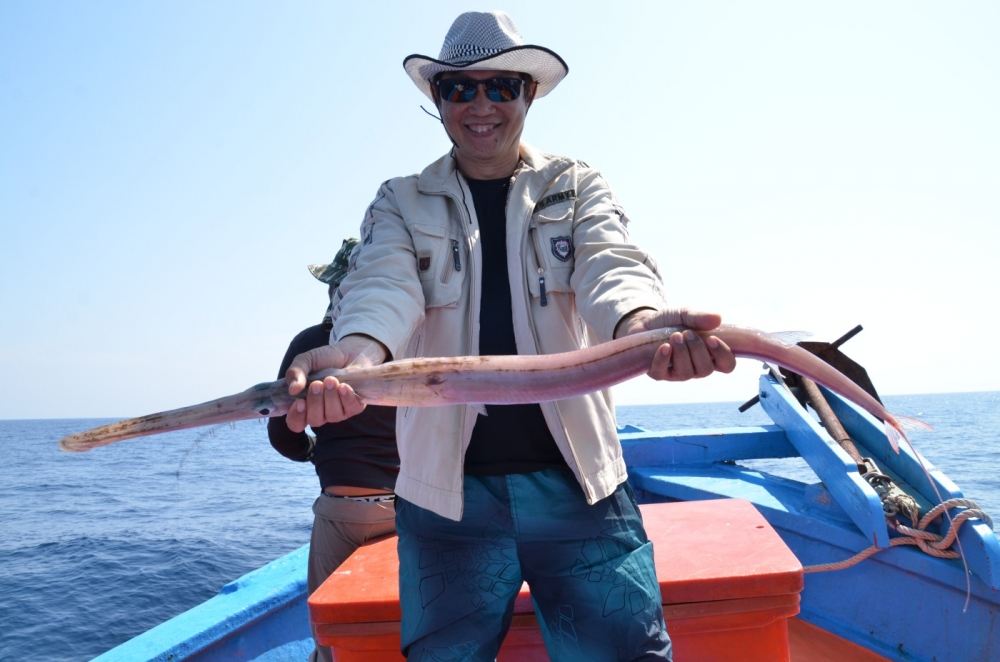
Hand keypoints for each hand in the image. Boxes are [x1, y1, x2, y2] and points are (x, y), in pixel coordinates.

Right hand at [285, 335, 386, 431]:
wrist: (349, 351)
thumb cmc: (324, 359)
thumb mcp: (305, 361)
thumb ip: (295, 373)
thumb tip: (292, 390)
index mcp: (304, 403)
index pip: (296, 423)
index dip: (296, 417)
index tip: (299, 402)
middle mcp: (321, 411)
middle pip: (315, 421)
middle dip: (315, 402)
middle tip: (317, 384)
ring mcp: (338, 411)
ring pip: (333, 416)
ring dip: (330, 397)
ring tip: (331, 380)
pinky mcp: (355, 407)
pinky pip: (350, 409)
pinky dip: (346, 398)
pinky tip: (344, 386)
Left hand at [615, 308, 736, 381]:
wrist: (645, 322)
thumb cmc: (671, 321)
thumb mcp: (685, 314)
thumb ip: (699, 317)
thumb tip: (718, 318)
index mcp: (709, 354)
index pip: (727, 364)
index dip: (723, 355)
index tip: (712, 338)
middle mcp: (696, 367)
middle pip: (706, 370)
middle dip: (697, 349)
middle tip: (687, 333)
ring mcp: (677, 373)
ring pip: (686, 373)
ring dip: (682, 352)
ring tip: (675, 335)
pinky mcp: (658, 373)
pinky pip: (662, 373)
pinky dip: (664, 359)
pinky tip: (664, 346)